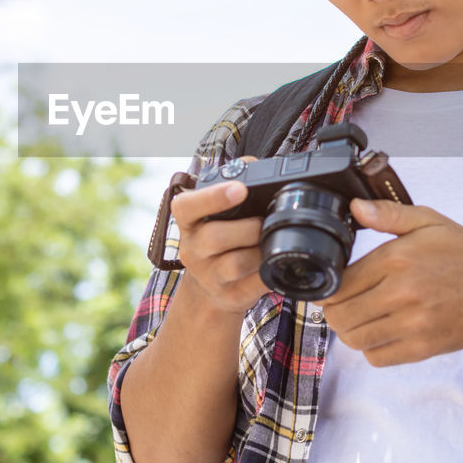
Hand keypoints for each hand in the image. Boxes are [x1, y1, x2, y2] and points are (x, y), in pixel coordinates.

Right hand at [169, 166, 268, 316]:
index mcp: (188, 221)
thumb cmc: (219, 238)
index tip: (240, 188)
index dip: (213, 197)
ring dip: (259, 251)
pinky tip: (275, 265)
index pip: (187, 206)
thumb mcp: (215, 212)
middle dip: (248, 228)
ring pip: (236, 263)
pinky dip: (269, 274)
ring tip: (270, 243)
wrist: (211, 288)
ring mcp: (208, 276)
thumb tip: (253, 164)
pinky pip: (254, 286)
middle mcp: (192, 249)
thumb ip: (231, 183)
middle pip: (216, 237)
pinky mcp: (229, 297)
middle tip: (263, 221)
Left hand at [320, 198, 462, 366]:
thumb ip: (389, 214)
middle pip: (340, 315)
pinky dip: (371, 349)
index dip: (329, 287)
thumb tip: (355, 207)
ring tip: (361, 319)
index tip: (333, 287)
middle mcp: (403, 293)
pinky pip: (377, 358)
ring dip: (350, 331)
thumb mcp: (429, 222)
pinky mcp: (423, 348)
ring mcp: (413, 324)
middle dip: (334, 311)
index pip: (340, 282)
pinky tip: (381, 333)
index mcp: (398, 259)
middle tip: (343, 305)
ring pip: (354, 339)